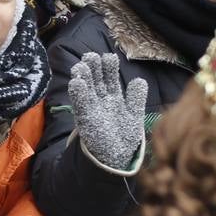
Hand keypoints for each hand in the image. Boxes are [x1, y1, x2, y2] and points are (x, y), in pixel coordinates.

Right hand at [67, 52, 147, 171]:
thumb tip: (139, 80)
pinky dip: (78, 94)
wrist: (116, 159)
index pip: (110, 79)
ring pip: (86, 90)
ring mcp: (91, 109)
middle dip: (93, 68)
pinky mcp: (85, 120)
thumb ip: (136, 99)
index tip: (109, 57)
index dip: (109, 68)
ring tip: (81, 66)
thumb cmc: (124, 137)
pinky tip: (76, 83)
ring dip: (82, 78)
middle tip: (91, 56)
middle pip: (96, 80)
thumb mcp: (133, 116)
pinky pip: (81, 105)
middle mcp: (100, 101)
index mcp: (113, 98)